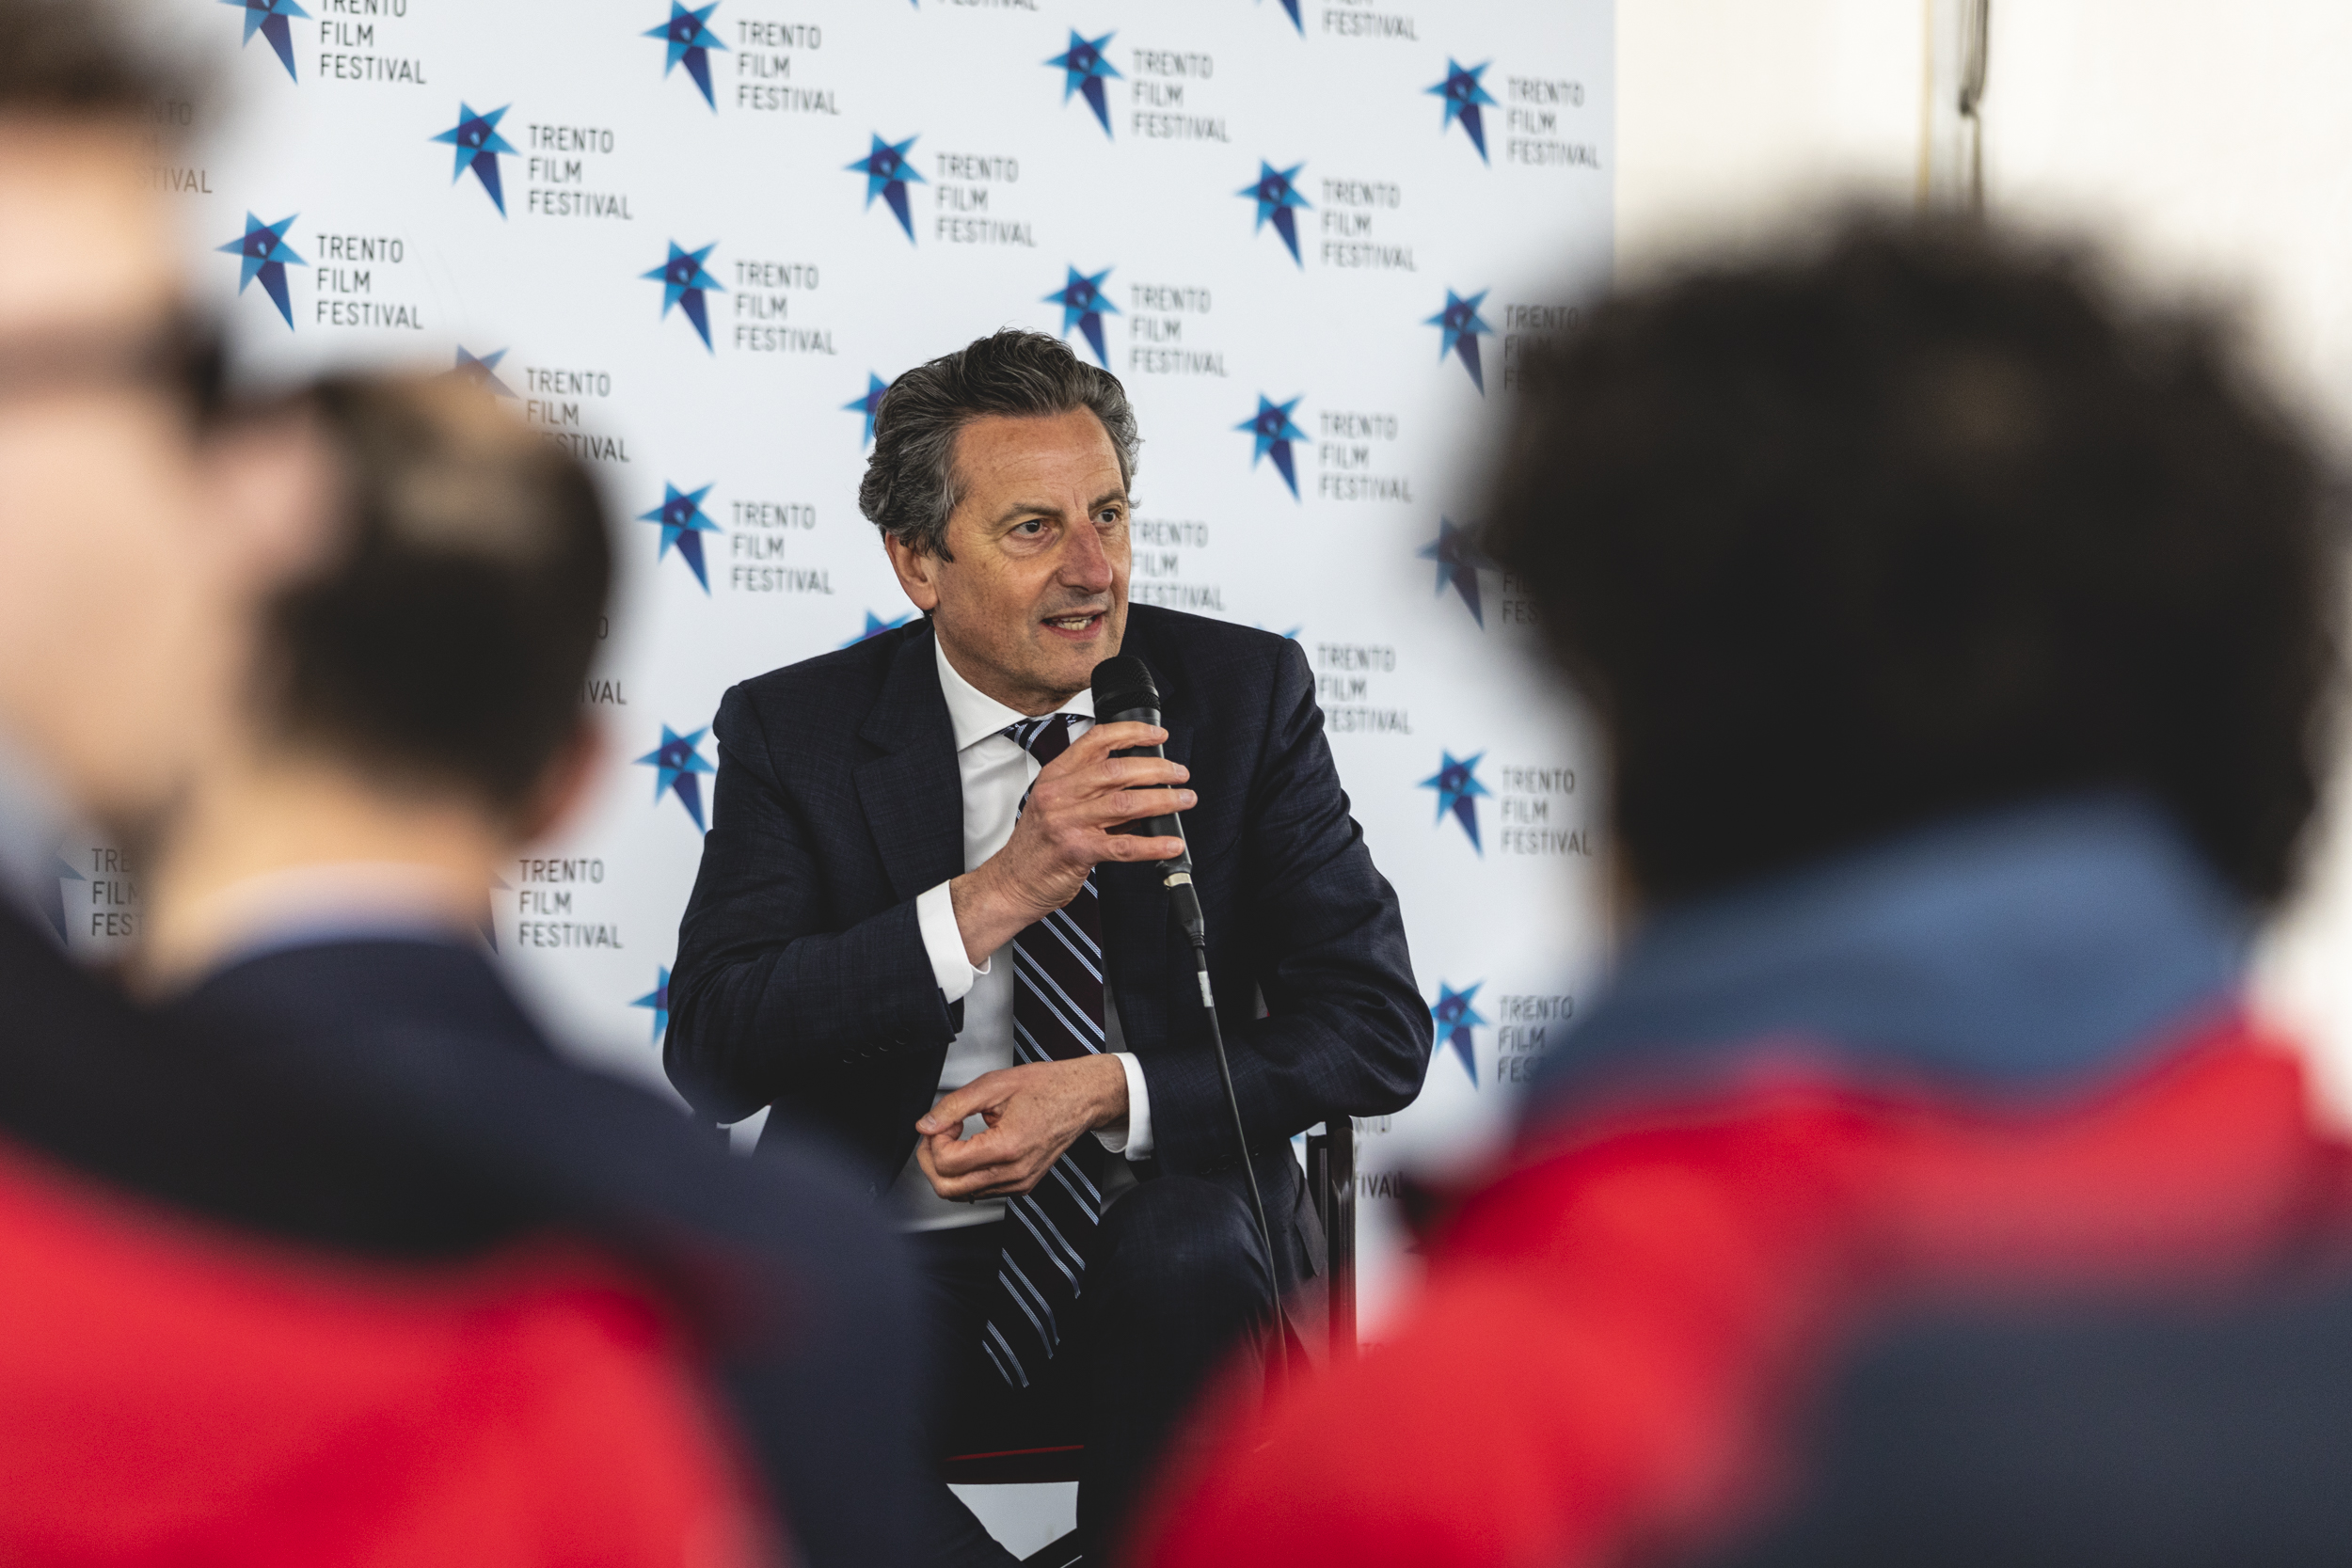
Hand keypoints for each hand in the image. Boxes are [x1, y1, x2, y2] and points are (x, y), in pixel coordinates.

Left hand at [914, 1056, 1128, 1199]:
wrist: (1081, 1097)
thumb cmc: (1046, 1087)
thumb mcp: (994, 1085)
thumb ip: (954, 1106)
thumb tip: (926, 1125)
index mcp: (1007, 1147)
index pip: (947, 1162)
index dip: (934, 1140)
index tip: (945, 1122)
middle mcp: (1014, 1173)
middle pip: (948, 1188)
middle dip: (932, 1159)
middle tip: (939, 1134)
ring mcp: (1018, 1183)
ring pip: (961, 1194)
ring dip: (948, 1168)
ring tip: (958, 1137)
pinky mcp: (1021, 1186)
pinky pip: (980, 1191)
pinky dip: (967, 1173)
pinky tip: (973, 1148)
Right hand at [948, 720, 1192, 963]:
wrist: (1012, 881)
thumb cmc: (1036, 844)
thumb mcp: (1056, 804)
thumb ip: (1092, 790)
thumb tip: (1141, 782)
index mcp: (1055, 776)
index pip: (1096, 740)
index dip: (1132, 733)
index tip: (1157, 735)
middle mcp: (1060, 794)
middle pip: (1116, 769)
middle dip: (1157, 769)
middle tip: (1180, 774)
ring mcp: (1067, 822)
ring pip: (1125, 803)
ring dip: (1162, 800)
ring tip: (1184, 800)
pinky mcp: (1077, 851)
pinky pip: (1123, 846)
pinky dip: (1153, 844)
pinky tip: (1171, 843)